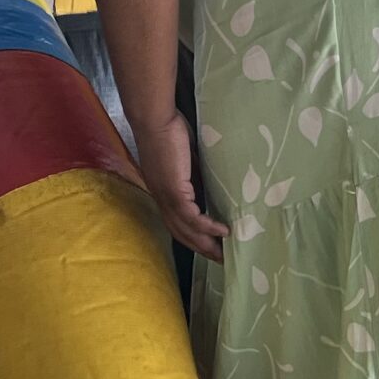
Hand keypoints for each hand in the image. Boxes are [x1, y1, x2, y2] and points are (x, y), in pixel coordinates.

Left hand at [134, 110, 227, 258]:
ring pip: (186, 229)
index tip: (208, 245)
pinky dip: (208, 227)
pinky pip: (193, 217)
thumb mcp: (183, 158)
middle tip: (220, 258)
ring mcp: (166, 196)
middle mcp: (161, 198)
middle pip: (180, 232)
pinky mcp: (175, 191)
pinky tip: (223, 232)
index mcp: (161, 190)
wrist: (155, 119)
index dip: (191, 235)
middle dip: (200, 247)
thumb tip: (207, 184)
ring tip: (224, 253)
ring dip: (206, 243)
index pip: (175, 221)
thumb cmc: (168, 131)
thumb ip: (192, 174)